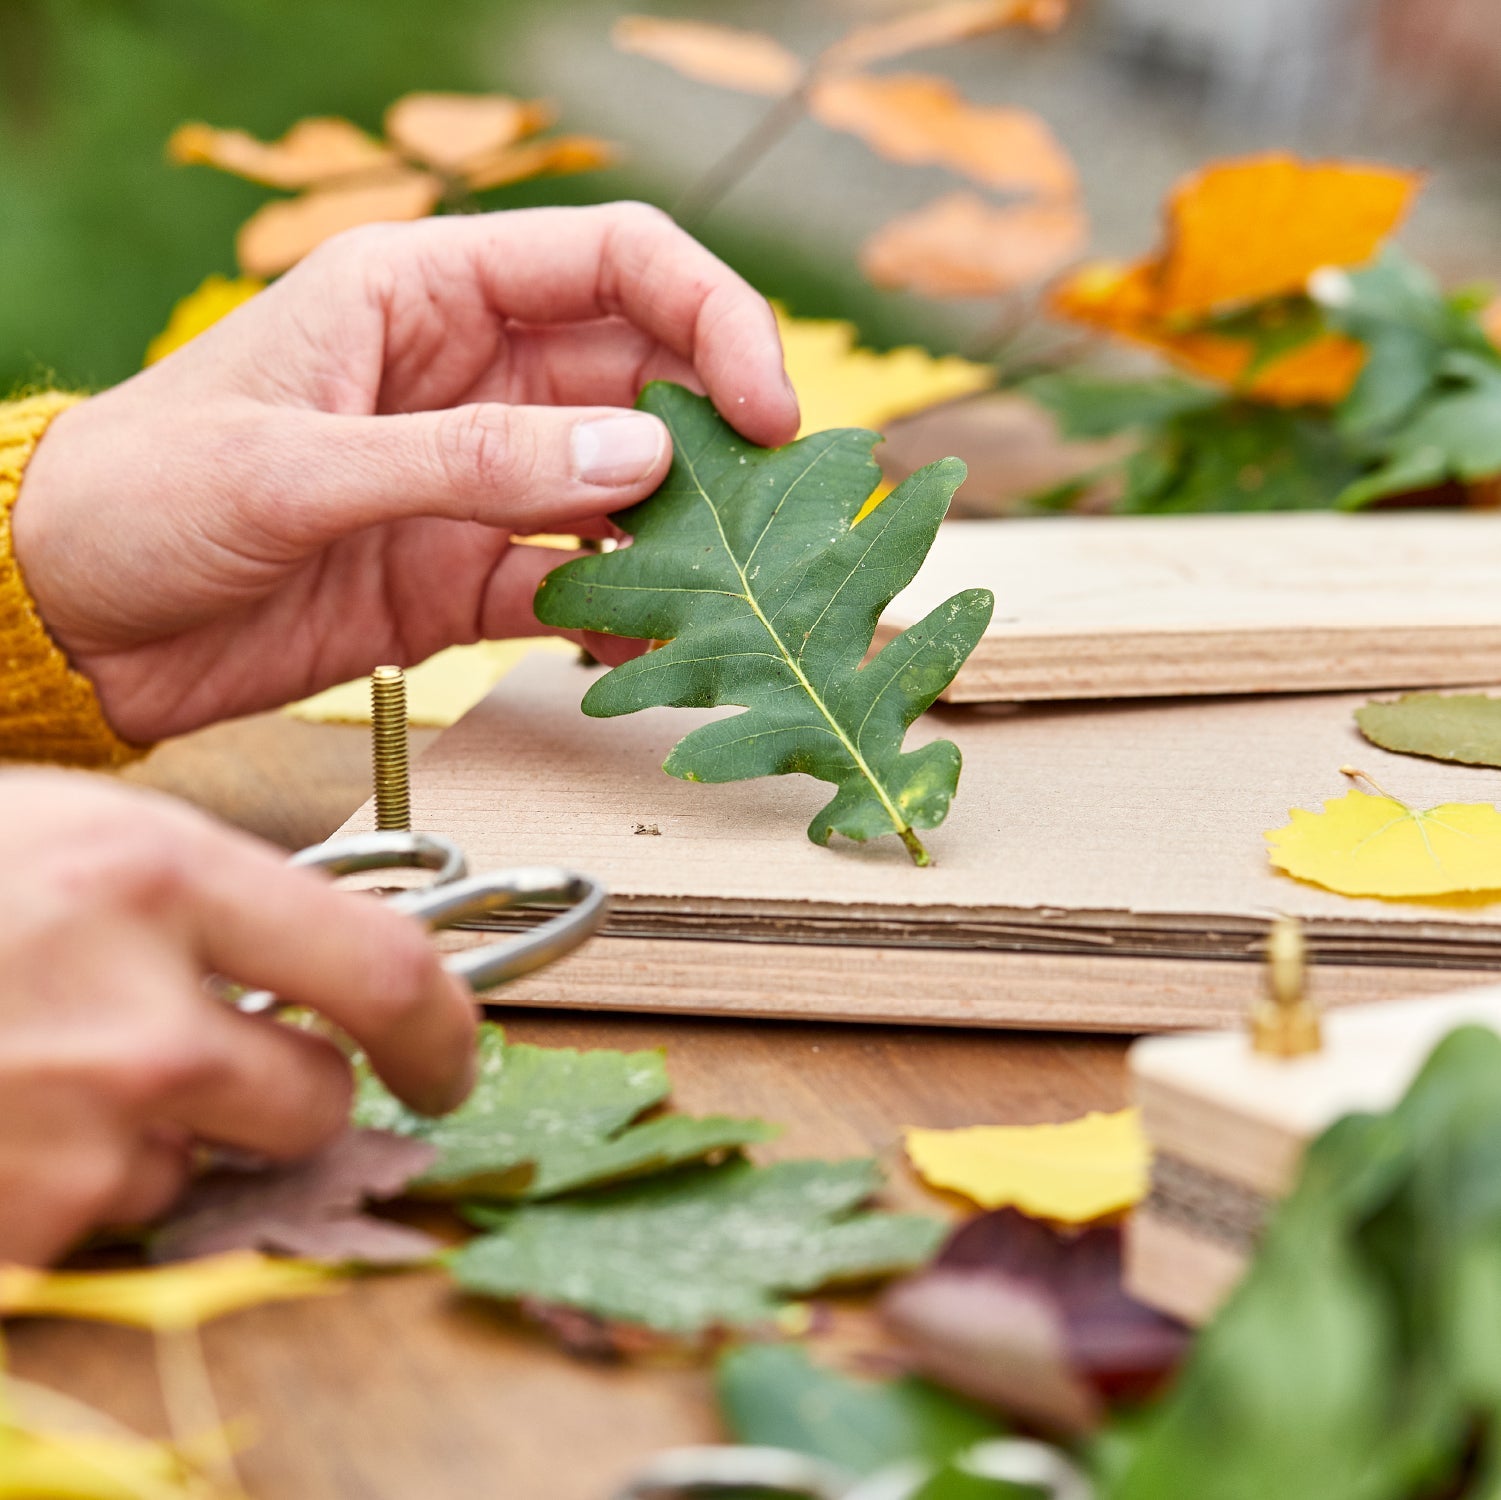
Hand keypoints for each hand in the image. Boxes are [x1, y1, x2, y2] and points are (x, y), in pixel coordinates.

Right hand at [0, 771, 475, 1264]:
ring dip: (142, 1135)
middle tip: (205, 1057)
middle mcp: (133, 1021)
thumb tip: (313, 982)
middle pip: (311, 1102)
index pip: (385, 971)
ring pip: (189, 1168)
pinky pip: (89, 1226)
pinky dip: (55, 1190)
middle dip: (284, 1091)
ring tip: (28, 1062)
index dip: (441, 1030)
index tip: (445, 1061)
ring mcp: (63, 1141)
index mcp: (154, 878)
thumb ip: (202, 903)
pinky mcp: (5, 1238)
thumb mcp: (67, 834)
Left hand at [13, 204, 798, 742]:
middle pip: (643, 381)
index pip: (614, 264)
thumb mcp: (296, 465)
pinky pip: (572, 590)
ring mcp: (475, 484)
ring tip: (722, 590)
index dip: (710, 318)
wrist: (67, 621)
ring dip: (682, 537)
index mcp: (425, 294)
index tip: (764, 405)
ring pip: (622, 492)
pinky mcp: (463, 578)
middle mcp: (470, 381)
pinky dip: (617, 618)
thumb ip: (470, 462)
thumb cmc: (139, 494)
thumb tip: (640, 457)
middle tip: (771, 517)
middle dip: (718, 439)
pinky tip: (643, 648)